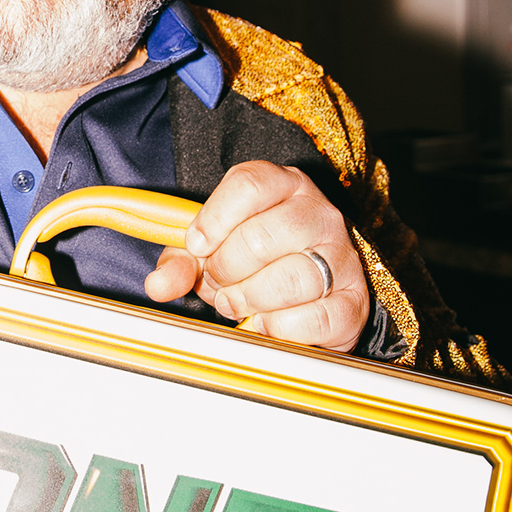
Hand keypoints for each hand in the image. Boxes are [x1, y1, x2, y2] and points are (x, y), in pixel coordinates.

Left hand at [144, 161, 370, 352]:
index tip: (197, 245)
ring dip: (250, 299)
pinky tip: (267, 322)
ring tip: (237, 303)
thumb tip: (158, 284)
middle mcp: (319, 214)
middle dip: (226, 269)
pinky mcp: (353, 302)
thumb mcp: (212, 253)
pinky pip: (313, 318)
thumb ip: (180, 263)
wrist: (311, 296)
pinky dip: (278, 327)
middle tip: (218, 284)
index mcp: (284, 185)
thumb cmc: (255, 264)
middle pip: (261, 237)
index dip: (214, 218)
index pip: (250, 184)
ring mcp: (342, 257)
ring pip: (289, 279)